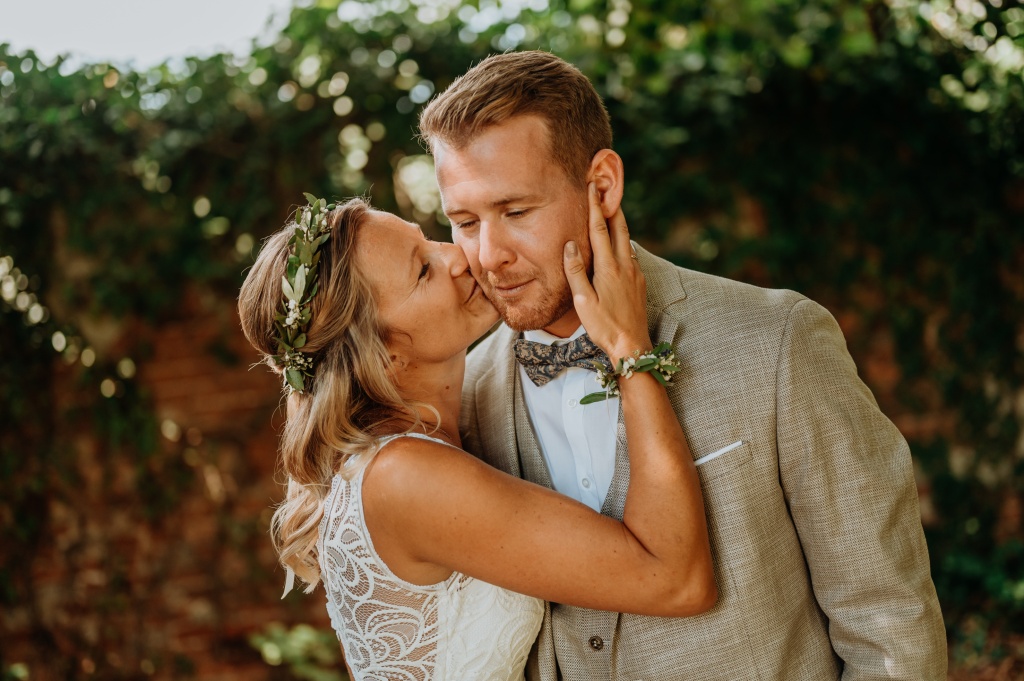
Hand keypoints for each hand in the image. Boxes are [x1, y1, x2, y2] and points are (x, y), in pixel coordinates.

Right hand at [563, 183, 651, 360]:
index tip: (592, 187)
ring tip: (612, 210)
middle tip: (607, 189)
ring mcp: (635, 273)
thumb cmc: (604, 326)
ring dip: (619, 223)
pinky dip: (623, 241)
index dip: (595, 207)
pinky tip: (619, 244)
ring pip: (627, 240)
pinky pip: (631, 254)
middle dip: (612, 207)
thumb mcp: (583, 301)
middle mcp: (626, 266)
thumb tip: (570, 244)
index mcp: (609, 268)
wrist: (632, 345)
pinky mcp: (639, 282)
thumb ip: (576, 271)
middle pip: (620, 228)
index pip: (600, 230)